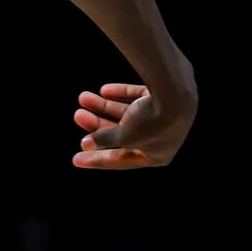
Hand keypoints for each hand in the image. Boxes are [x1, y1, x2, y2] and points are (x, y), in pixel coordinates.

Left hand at [71, 80, 193, 169]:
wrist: (176, 92)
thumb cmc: (152, 122)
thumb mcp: (125, 137)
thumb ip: (106, 140)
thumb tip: (86, 144)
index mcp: (157, 156)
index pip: (121, 160)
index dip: (96, 159)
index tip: (75, 159)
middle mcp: (162, 137)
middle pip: (122, 133)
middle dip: (98, 124)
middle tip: (78, 115)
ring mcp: (164, 116)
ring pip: (128, 113)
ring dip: (105, 106)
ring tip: (83, 98)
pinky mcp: (164, 95)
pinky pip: (138, 97)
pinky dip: (121, 94)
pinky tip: (104, 90)